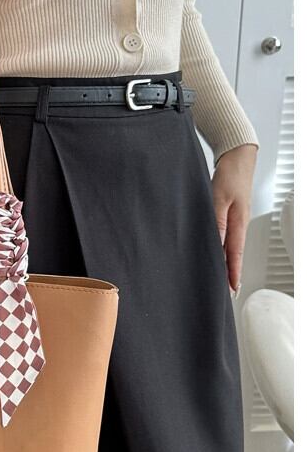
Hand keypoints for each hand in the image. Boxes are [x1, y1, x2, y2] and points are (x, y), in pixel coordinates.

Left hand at [211, 144, 257, 294]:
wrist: (236, 159)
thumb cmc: (228, 176)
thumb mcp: (219, 199)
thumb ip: (216, 221)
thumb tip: (215, 243)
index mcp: (238, 224)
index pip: (234, 255)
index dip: (232, 273)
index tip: (231, 290)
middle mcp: (237, 225)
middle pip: (232, 255)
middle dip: (228, 274)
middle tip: (224, 293)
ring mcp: (233, 221)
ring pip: (228, 247)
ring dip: (223, 263)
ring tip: (218, 280)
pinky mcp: (228, 216)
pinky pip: (224, 237)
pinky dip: (220, 249)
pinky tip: (214, 255)